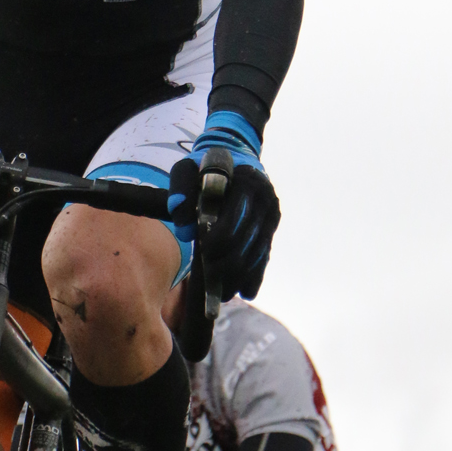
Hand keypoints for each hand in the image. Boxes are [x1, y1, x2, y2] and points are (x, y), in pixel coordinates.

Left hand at [167, 111, 280, 301]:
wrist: (235, 157)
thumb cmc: (205, 166)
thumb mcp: (187, 168)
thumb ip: (180, 188)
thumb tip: (180, 220)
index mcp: (247, 184)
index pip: (233, 223)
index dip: (217, 243)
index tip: (202, 251)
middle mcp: (266, 200)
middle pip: (246, 244)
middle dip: (226, 265)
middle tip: (208, 275)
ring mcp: (272, 216)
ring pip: (257, 255)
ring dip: (238, 276)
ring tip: (221, 293)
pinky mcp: (272, 228)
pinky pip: (265, 256)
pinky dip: (255, 275)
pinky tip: (245, 292)